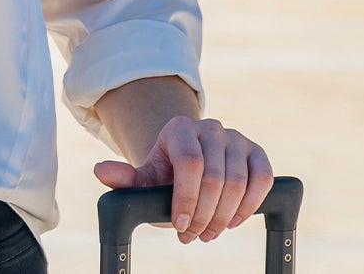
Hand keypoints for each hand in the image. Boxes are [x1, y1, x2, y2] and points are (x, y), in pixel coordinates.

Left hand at [95, 116, 271, 243]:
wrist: (191, 165)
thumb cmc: (167, 175)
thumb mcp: (146, 177)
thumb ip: (126, 178)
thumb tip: (101, 171)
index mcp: (179, 128)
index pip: (189, 163)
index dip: (186, 198)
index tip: (179, 225)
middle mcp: (210, 127)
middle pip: (216, 177)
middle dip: (204, 215)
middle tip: (193, 235)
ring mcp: (236, 138)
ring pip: (239, 182)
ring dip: (225, 216)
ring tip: (209, 232)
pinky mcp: (256, 152)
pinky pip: (262, 179)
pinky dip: (250, 205)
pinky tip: (234, 221)